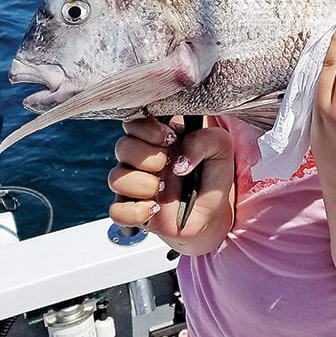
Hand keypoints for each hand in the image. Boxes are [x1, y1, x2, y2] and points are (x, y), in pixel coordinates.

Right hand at [108, 115, 235, 254]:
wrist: (212, 213)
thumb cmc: (212, 176)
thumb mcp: (220, 148)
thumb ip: (203, 140)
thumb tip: (180, 160)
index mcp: (157, 138)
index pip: (134, 123)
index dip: (148, 129)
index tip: (170, 138)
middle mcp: (140, 159)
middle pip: (122, 147)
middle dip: (147, 156)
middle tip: (168, 164)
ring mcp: (133, 185)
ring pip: (115, 178)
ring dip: (143, 184)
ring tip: (165, 189)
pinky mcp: (131, 211)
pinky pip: (116, 212)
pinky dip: (135, 212)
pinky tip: (155, 209)